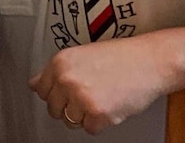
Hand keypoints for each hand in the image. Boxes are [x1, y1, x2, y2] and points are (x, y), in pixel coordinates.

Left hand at [28, 36, 170, 134]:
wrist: (150, 61)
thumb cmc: (120, 57)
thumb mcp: (81, 55)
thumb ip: (56, 71)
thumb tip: (34, 84)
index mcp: (60, 62)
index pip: (41, 90)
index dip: (55, 94)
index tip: (66, 93)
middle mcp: (66, 79)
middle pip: (53, 109)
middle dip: (68, 107)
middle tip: (88, 97)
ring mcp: (81, 97)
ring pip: (70, 121)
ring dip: (85, 115)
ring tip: (102, 98)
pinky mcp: (98, 113)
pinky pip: (90, 129)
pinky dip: (101, 122)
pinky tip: (111, 105)